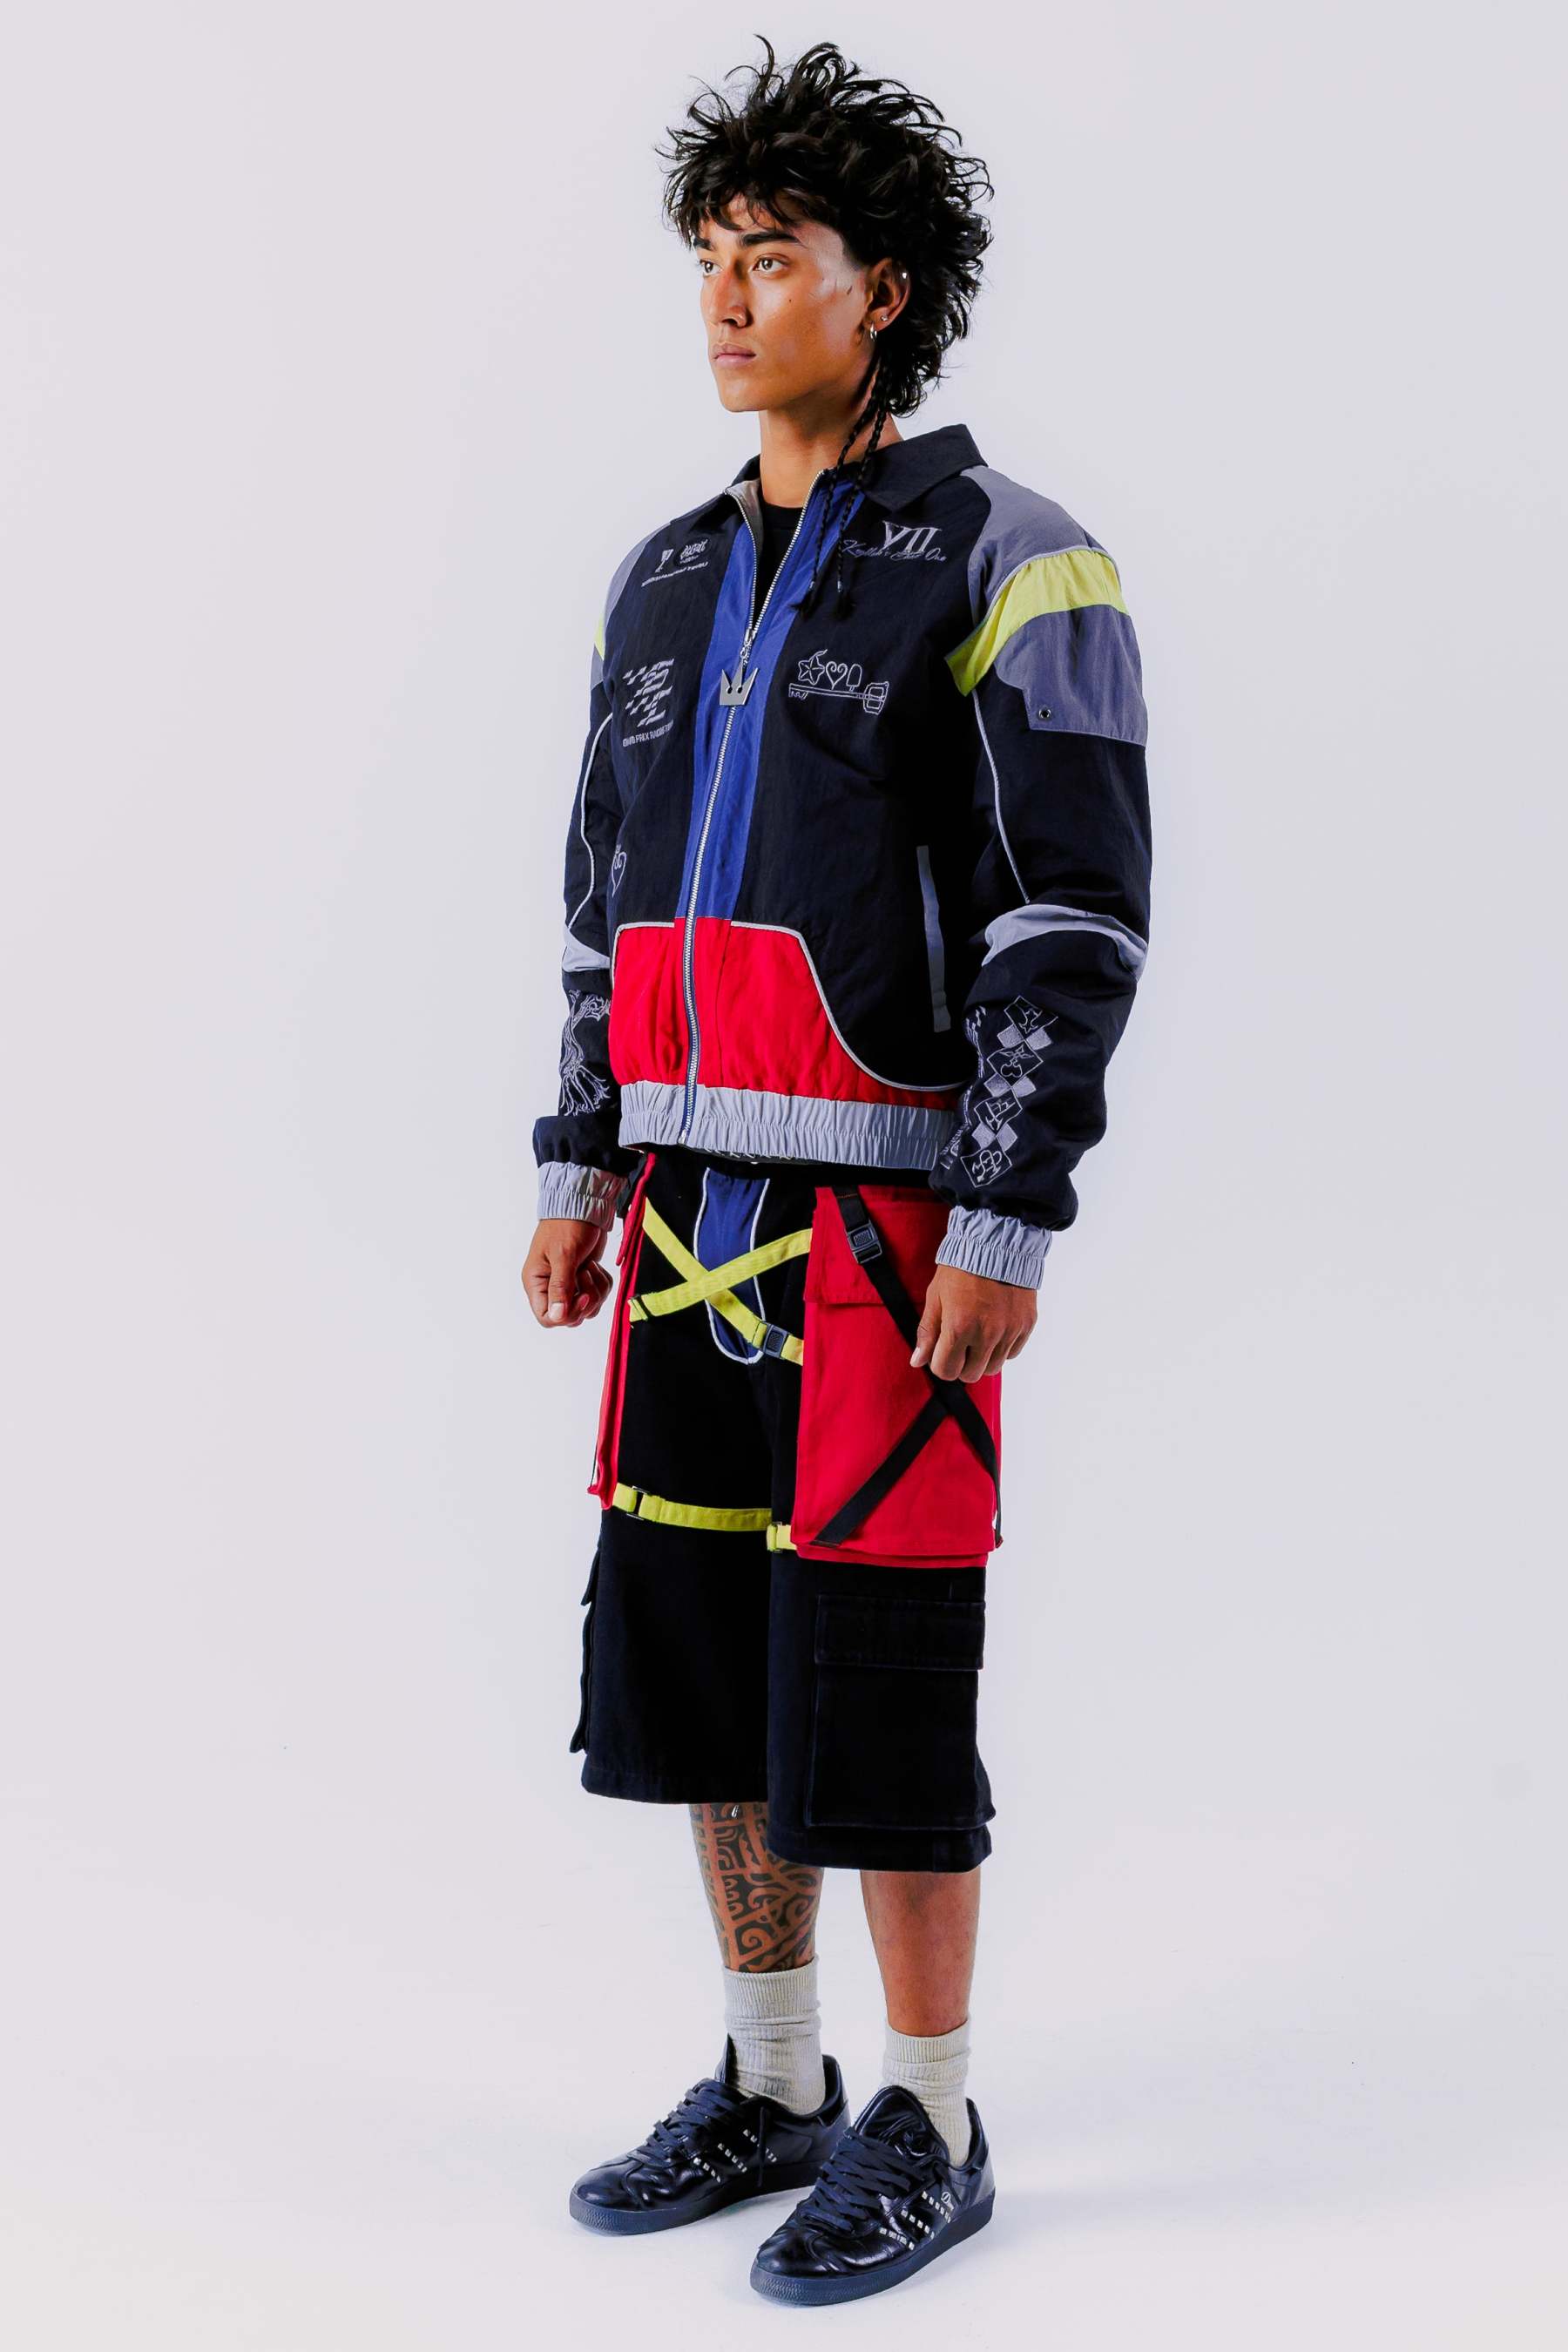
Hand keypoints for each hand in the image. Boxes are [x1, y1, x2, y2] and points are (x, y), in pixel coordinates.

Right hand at [522, 1217, 613, 1327]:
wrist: (584, 1206)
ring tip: (591, 1267)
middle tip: (587, 1275)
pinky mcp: (585, 1279)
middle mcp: (550, 1287)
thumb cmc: (567, 1225)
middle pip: (570, 1317)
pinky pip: (599, 1296)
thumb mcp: (563, 1255)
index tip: (582, 1296)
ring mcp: (569, 1284)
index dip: (568, 1314)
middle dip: (585, 1301)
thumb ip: (560, 1287)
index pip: (547, 1318)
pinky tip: (597, 1265)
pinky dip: (603, 1282)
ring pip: (587, 1309)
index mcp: (537, 1283)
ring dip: (596, 1290)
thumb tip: (556, 1317)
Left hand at [910, 1263, 1036, 1381]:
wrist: (997, 1244)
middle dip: (961, 1365)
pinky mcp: (1026, 1325)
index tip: (940, 1353)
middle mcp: (987, 1334)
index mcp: (959, 1326)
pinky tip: (994, 1329)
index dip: (939, 1364)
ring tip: (977, 1337)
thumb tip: (918, 1361)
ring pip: (993, 1367)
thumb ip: (928, 1332)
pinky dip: (1002, 1348)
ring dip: (982, 1359)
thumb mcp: (936, 1297)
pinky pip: (1012, 1353)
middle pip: (971, 1375)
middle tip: (958, 1346)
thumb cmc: (961, 1267)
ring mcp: (1009, 1331)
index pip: (946, 1370)